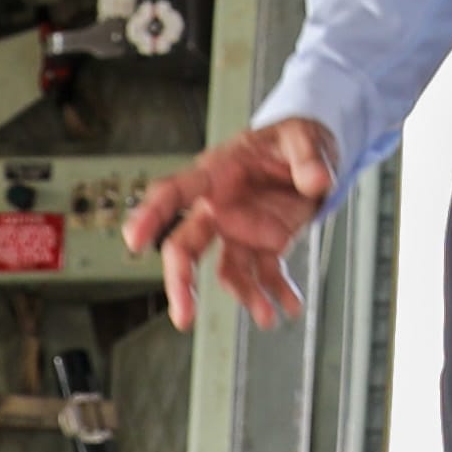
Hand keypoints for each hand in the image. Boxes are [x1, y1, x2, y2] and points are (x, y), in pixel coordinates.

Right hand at [125, 116, 335, 330]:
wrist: (312, 158)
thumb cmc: (290, 141)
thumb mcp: (302, 136)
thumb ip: (308, 156)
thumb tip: (317, 180)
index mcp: (218, 173)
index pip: (175, 192)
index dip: (151, 214)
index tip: (134, 239)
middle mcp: (220, 207)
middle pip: (186, 246)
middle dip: (181, 281)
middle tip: (184, 315)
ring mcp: (240, 230)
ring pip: (226, 270)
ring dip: (243, 295)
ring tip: (265, 315)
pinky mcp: (265, 245)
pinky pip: (265, 273)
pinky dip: (277, 291)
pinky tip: (289, 305)